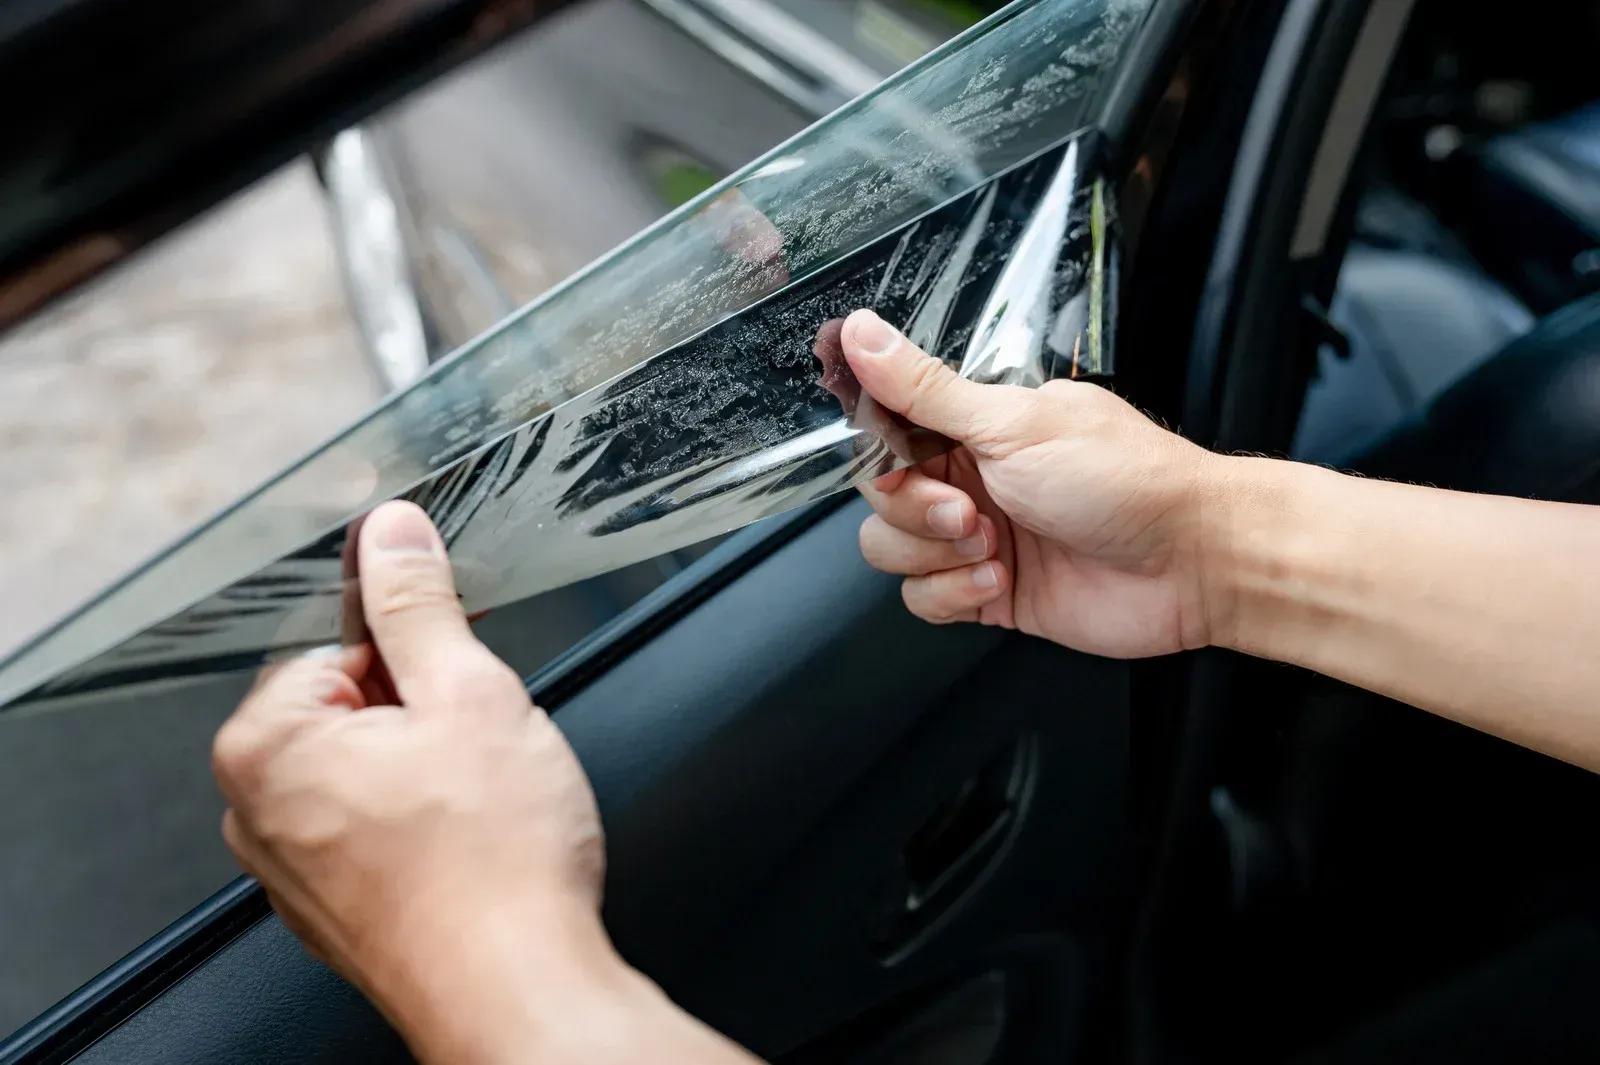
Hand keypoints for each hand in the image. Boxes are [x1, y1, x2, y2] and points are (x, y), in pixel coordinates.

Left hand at [212, 501, 617, 1061]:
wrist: (518, 990)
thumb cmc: (493, 865)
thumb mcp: (467, 692)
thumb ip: (419, 602)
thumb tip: (392, 534)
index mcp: (265, 747)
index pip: (335, 645)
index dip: (414, 650)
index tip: (460, 669)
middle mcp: (259, 813)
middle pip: (349, 707)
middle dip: (422, 711)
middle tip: (481, 742)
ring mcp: (295, 871)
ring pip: (371, 771)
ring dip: (431, 767)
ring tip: (484, 799)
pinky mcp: (338, 911)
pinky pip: (379, 830)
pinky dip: (427, 823)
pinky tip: (474, 842)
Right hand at [841, 309, 1225, 658]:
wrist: (1191, 561)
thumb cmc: (1126, 480)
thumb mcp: (1012, 423)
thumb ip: (924, 388)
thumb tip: (860, 331)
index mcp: (976, 424)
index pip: (886, 430)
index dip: (881, 453)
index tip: (905, 462)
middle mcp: (973, 477)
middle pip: (882, 496)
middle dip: (914, 510)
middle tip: (968, 511)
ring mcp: (978, 536)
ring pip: (893, 551)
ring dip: (932, 556)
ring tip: (991, 548)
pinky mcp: (987, 591)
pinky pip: (925, 599)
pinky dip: (952, 594)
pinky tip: (999, 580)